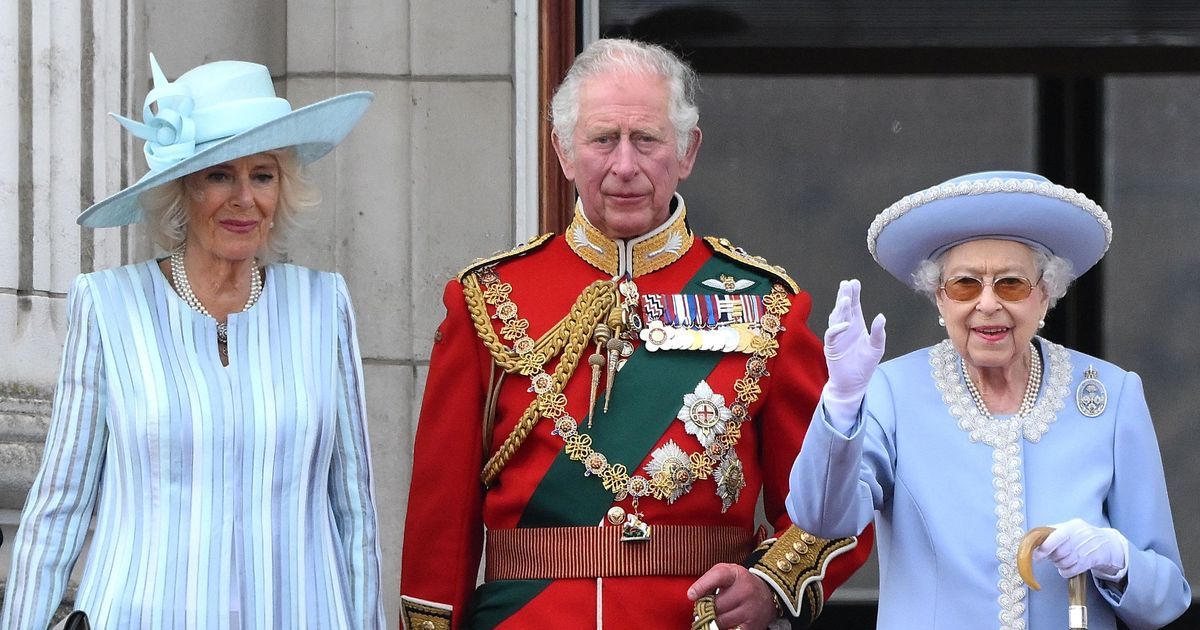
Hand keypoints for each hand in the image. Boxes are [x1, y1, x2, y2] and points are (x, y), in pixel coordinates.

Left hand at [688, 563, 777, 629]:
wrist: (767, 594)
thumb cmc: (739, 582)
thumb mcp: (727, 572)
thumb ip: (709, 579)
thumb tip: (693, 596)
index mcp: (736, 574)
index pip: (718, 576)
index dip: (702, 586)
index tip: (691, 595)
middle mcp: (745, 591)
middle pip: (716, 605)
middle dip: (706, 608)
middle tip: (704, 608)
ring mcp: (750, 610)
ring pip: (720, 621)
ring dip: (713, 620)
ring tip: (715, 614)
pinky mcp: (752, 626)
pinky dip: (723, 628)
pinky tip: (724, 623)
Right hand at [823, 279, 885, 432]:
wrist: (854, 384)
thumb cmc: (865, 366)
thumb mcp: (877, 348)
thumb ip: (879, 333)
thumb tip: (881, 316)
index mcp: (857, 326)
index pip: (854, 306)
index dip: (854, 294)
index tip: (854, 282)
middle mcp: (845, 328)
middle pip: (843, 309)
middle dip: (844, 296)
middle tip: (847, 284)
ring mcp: (837, 337)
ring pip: (836, 319)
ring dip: (839, 309)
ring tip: (845, 298)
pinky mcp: (831, 347)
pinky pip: (832, 335)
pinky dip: (837, 329)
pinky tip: (845, 324)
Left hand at [1034, 518, 1129, 581]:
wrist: (1108, 544)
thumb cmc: (1082, 535)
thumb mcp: (1069, 527)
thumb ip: (1052, 532)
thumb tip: (1032, 540)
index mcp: (1072, 527)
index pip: (1055, 538)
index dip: (1044, 548)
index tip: (1036, 556)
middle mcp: (1080, 537)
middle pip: (1058, 553)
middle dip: (1051, 556)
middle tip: (1051, 555)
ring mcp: (1086, 550)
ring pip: (1064, 563)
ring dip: (1058, 564)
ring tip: (1060, 559)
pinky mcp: (1090, 562)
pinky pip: (1071, 571)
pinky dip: (1064, 571)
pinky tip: (1066, 567)